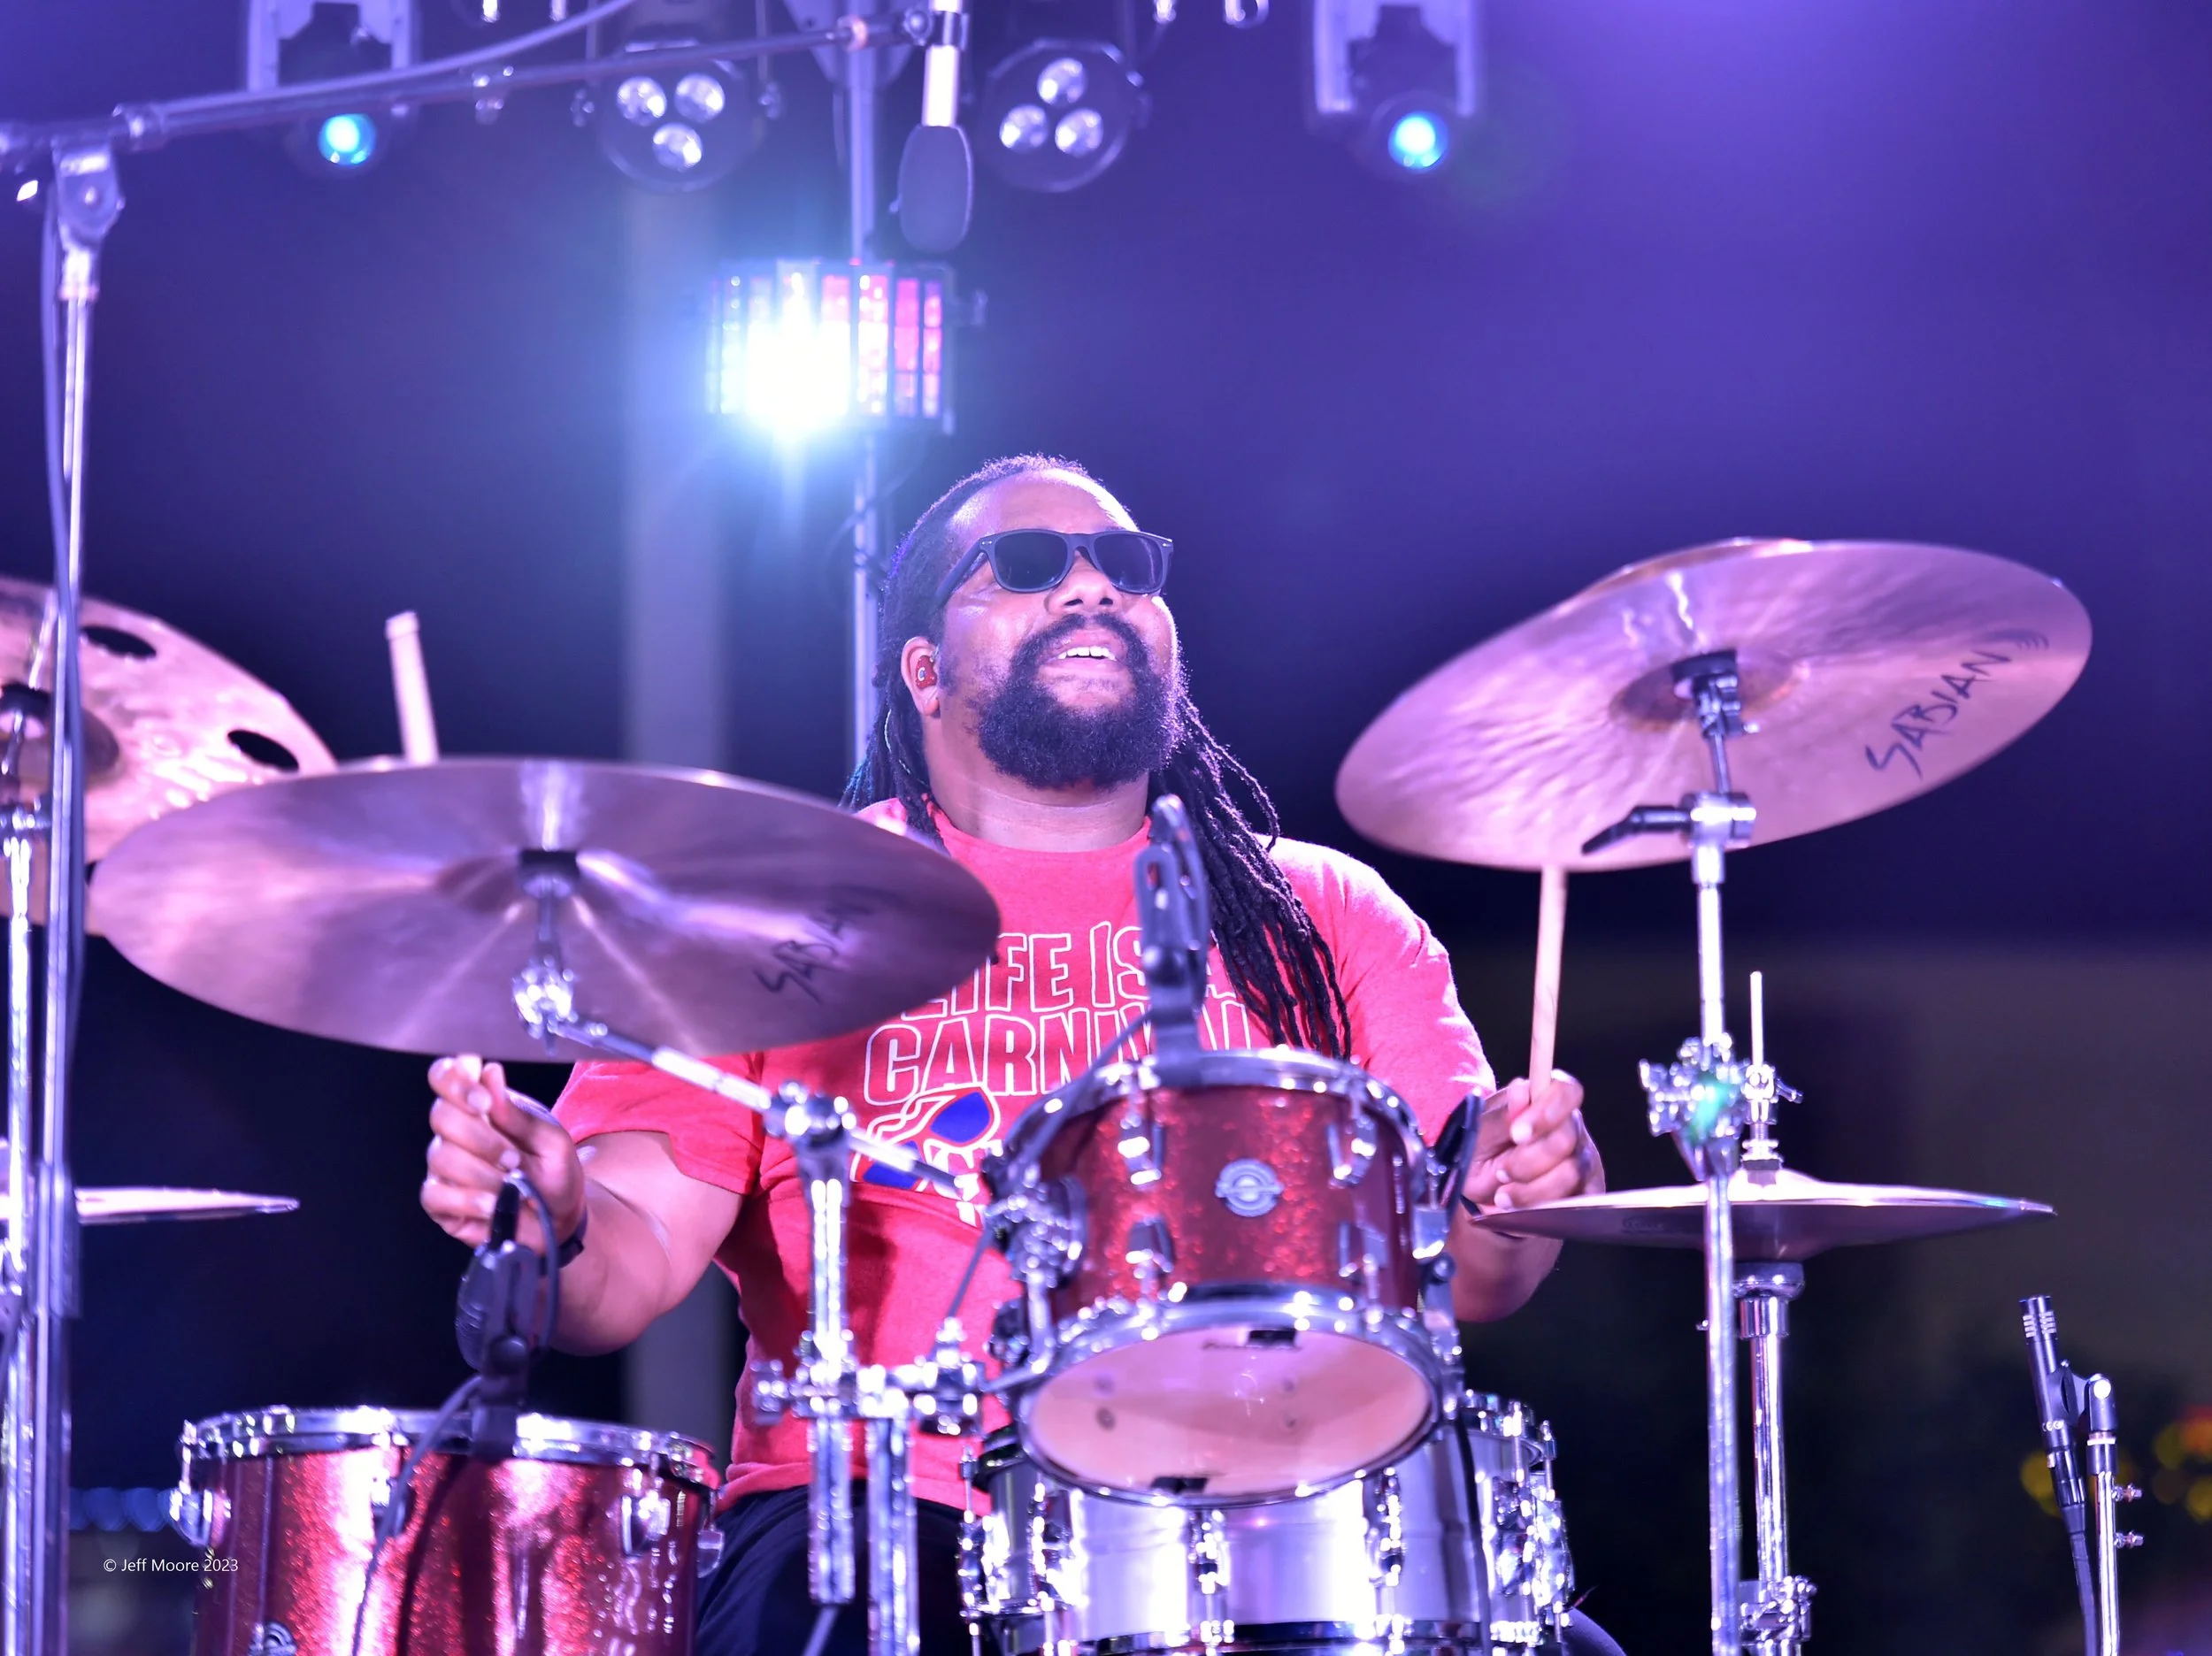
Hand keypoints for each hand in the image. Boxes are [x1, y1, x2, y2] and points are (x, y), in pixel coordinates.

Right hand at [420, 1055, 585, 1253]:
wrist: (559, 1219)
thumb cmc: (555, 1173)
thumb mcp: (552, 1141)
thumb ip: (520, 1113)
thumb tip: (490, 1074)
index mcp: (483, 1106)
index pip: (446, 1076)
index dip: (454, 1082)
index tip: (484, 1101)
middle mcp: (457, 1132)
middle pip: (441, 1116)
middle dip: (481, 1138)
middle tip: (513, 1158)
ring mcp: (445, 1166)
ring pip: (442, 1157)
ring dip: (482, 1173)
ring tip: (511, 1185)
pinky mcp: (440, 1201)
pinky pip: (435, 1195)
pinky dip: (468, 1201)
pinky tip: (493, 1206)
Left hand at [1459, 1071, 1601, 1212]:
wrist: (1481, 1193)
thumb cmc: (1482, 1153)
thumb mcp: (1479, 1134)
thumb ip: (1500, 1115)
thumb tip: (1521, 1091)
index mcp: (1546, 1101)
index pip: (1566, 1091)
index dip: (1546, 1112)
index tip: (1517, 1133)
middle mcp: (1571, 1128)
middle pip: (1565, 1139)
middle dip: (1527, 1161)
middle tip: (1501, 1171)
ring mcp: (1583, 1161)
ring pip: (1570, 1174)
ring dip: (1530, 1190)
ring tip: (1503, 1195)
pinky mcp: (1586, 1193)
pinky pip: (1576, 1202)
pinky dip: (1543, 1208)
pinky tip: (1521, 1209)